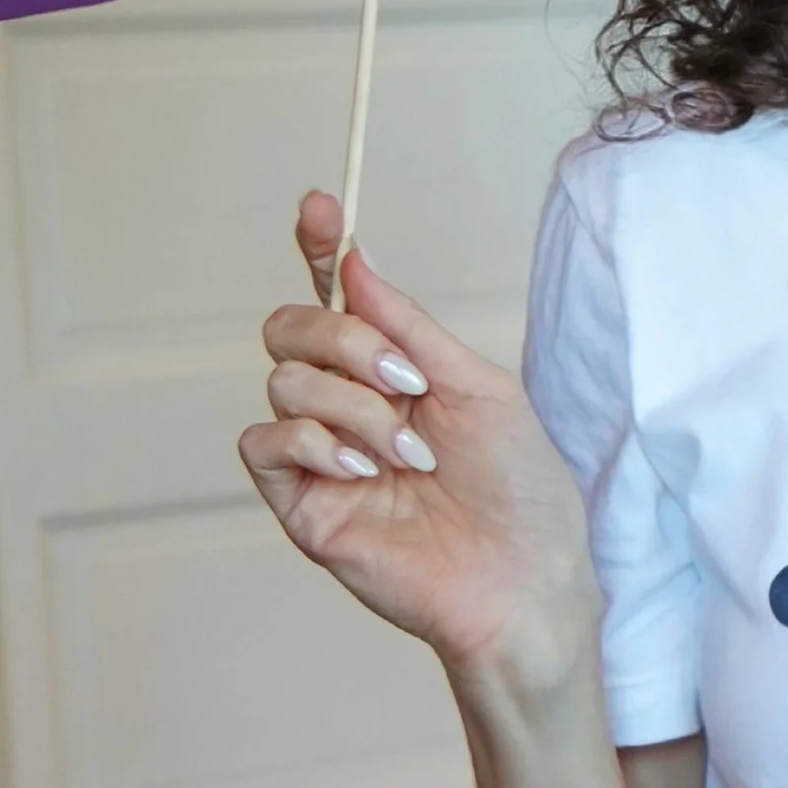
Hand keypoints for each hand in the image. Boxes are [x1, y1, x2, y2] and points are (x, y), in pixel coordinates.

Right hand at [238, 189, 600, 679]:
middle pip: (290, 328)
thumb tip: (355, 262)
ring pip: (282, 380)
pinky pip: (262, 440)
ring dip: (353, 406)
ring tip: (409, 457)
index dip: (319, 248)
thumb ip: (408, 326)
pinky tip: (361, 468)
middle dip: (343, 339)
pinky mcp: (302, 505)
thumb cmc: (520, 492)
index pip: (337, 299)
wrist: (524, 581)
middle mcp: (350, 407)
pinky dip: (311, 439)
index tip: (321, 207)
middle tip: (407, 383)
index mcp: (393, 374)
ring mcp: (321, 456)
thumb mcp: (477, 385)